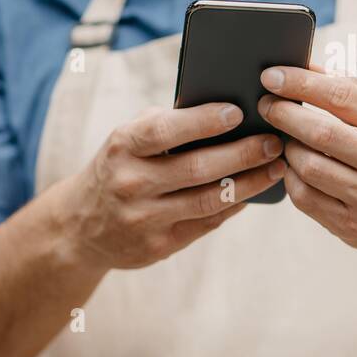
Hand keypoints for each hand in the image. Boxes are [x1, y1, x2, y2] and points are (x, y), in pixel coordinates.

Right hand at [53, 103, 284, 271]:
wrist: (81, 226)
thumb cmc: (120, 166)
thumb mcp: (128, 139)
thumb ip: (167, 123)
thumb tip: (225, 110)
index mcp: (122, 147)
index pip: (164, 131)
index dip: (202, 121)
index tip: (238, 111)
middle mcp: (130, 183)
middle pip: (197, 168)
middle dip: (243, 154)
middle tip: (274, 142)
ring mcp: (143, 218)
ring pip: (208, 200)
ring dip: (249, 183)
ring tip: (276, 167)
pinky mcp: (158, 246)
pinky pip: (207, 223)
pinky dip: (234, 205)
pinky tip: (255, 191)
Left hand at [257, 65, 356, 261]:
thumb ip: (351, 91)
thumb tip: (305, 67)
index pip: (342, 95)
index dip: (300, 82)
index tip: (272, 75)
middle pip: (319, 131)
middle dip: (283, 113)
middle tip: (266, 104)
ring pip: (307, 165)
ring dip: (287, 147)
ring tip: (284, 138)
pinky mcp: (350, 225)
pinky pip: (304, 196)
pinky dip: (290, 177)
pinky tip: (292, 167)